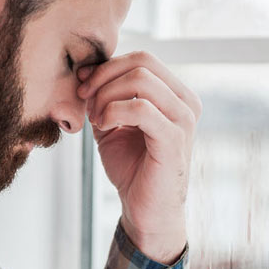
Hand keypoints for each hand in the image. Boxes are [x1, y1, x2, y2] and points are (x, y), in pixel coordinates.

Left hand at [77, 52, 201, 263]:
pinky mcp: (174, 139)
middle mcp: (186, 103)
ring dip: (106, 95)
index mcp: (176, 95)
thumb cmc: (133, 168)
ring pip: (140, 80)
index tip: (83, 87)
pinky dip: (113, 112)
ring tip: (96, 119)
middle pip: (142, 62)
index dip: (107, 67)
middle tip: (85, 101)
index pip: (143, 59)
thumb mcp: (113, 123)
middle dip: (104, 77)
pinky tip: (104, 127)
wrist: (146, 209)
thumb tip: (86, 68)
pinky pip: (140, 108)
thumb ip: (104, 95)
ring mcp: (184, 120)